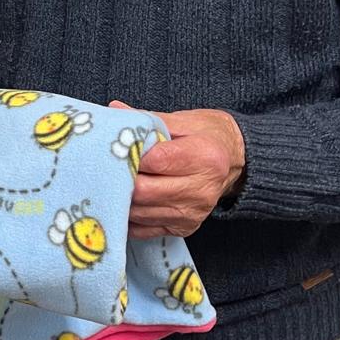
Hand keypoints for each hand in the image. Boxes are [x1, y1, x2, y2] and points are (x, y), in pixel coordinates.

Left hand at [113, 101, 244, 238]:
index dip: (130, 155)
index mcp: (204, 156)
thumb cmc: (208, 136)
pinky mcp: (185, 228)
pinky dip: (129, 216)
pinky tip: (121, 201)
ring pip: (141, 212)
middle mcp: (202, 189)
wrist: (237, 162)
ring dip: (119, 200)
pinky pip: (146, 228)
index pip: (155, 161)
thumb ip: (147, 119)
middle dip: (119, 180)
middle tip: (102, 168)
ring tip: (107, 183)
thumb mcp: (184, 120)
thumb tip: (114, 111)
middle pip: (145, 191)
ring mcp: (193, 212)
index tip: (112, 149)